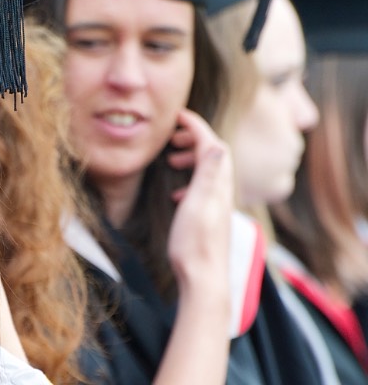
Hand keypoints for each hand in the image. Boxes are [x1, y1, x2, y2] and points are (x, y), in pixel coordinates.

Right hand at [165, 110, 232, 293]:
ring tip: (172, 160)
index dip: (196, 126)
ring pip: (208, 172)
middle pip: (214, 154)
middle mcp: (222, 192)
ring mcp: (217, 206)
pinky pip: (203, 189)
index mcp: (218, 184)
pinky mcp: (210, 218)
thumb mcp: (198, 205)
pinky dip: (190, 181)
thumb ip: (207, 174)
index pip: (212, 143)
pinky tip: (176, 194)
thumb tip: (216, 143)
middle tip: (172, 137)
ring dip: (192, 159)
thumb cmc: (195, 244)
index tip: (177, 115)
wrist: (204, 279)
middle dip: (194, 139)